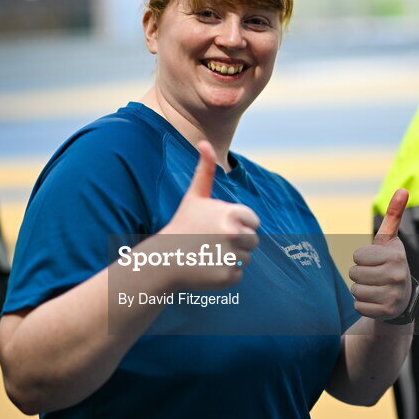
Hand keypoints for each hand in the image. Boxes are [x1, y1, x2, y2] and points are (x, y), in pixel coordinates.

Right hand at [155, 140, 259, 288]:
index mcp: (231, 213)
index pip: (254, 222)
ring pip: (246, 258)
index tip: (217, 226)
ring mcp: (231, 256)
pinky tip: (206, 267)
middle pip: (253, 241)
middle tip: (211, 242)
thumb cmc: (182, 224)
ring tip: (207, 254)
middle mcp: (233, 234)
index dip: (237, 224)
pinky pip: (238, 274)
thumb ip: (204, 170)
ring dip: (230, 258)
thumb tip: (204, 141)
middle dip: (235, 242)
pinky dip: (224, 274)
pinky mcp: (228, 277)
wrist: (164, 259)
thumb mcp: (194, 196)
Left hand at [348, 189, 410, 320]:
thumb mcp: (391, 240)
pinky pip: (358, 305)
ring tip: (375, 287)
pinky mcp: (385, 312)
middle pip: (353, 273)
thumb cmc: (390, 263)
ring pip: (354, 290)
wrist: (403, 297)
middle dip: (359, 274)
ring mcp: (392, 295)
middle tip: (374, 275)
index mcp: (396, 255)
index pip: (357, 256)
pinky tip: (375, 300)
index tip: (375, 260)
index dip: (361, 258)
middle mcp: (397, 275)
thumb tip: (403, 189)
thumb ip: (393, 215)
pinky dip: (362, 304)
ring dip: (360, 289)